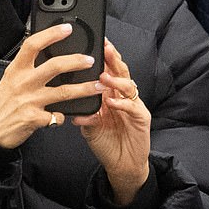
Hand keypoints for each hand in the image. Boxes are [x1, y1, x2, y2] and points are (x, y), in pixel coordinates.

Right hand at [0, 23, 101, 148]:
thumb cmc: (4, 101)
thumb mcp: (11, 78)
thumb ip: (27, 66)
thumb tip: (48, 51)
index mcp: (16, 69)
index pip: (33, 45)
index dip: (51, 34)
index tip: (67, 28)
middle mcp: (23, 82)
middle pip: (55, 66)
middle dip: (76, 61)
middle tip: (90, 60)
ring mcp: (30, 101)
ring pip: (63, 92)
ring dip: (84, 89)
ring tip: (99, 85)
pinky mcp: (35, 119)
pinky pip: (57, 115)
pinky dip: (63, 116)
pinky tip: (63, 115)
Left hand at [74, 39, 150, 205]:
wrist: (122, 164)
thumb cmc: (107, 142)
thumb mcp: (89, 124)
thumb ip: (83, 111)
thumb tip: (67, 98)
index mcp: (110, 95)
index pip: (108, 70)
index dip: (103, 57)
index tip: (93, 43)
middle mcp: (122, 96)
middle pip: (120, 71)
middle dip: (112, 58)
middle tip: (104, 47)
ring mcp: (133, 106)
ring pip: (128, 85)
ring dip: (116, 79)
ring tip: (104, 76)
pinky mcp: (141, 118)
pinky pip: (132, 107)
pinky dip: (122, 103)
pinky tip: (112, 101)